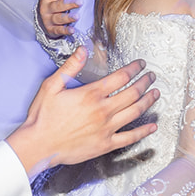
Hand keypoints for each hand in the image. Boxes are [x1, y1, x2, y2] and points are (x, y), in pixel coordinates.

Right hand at [6, 51, 158, 176]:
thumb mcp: (51, 86)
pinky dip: (144, 131)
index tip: (141, 64)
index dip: (134, 68)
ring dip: (148, 101)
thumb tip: (83, 50)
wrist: (38, 145)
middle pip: (132, 93)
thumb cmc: (42, 117)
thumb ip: (70, 67)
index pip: (120, 77)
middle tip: (152, 77)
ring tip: (156, 94)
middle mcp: (103, 110)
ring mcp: (106, 128)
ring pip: (135, 112)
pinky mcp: (105, 144)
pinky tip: (153, 127)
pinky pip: (130, 137)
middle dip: (145, 82)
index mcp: (91, 94)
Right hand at [37, 0, 80, 37]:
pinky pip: (58, 30)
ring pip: (58, 18)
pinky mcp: (51, 30)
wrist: (42, 19)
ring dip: (68, 18)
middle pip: (57, 6)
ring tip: (77, 16)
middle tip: (80, 2)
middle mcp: (46, 8)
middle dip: (68, 4)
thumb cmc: (51, 1)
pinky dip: (65, 31)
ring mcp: (48, 19)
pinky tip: (72, 30)